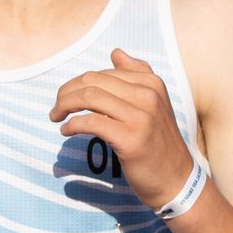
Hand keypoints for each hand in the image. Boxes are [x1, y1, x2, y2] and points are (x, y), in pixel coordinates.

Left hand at [50, 49, 191, 208]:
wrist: (176, 179)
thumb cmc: (158, 142)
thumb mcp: (155, 103)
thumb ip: (138, 75)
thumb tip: (115, 52)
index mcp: (152, 83)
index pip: (103, 73)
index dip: (78, 83)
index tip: (66, 97)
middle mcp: (148, 95)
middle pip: (92, 81)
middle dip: (66, 92)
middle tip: (56, 107)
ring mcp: (140, 117)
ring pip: (89, 98)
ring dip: (64, 106)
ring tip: (56, 117)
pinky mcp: (130, 139)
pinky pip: (91, 122)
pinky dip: (72, 125)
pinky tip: (66, 131)